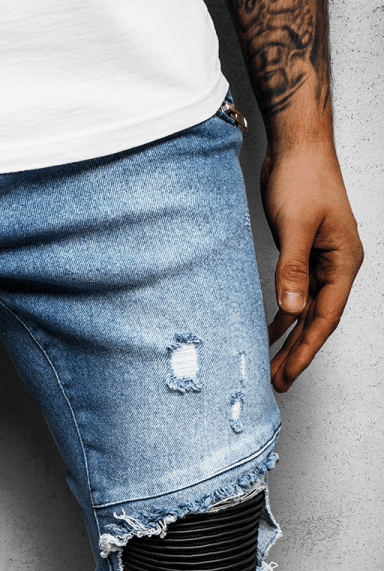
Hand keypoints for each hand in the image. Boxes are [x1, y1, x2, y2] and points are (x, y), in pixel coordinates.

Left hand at [261, 142, 362, 392]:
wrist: (298, 144)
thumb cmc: (302, 178)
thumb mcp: (295, 226)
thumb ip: (292, 270)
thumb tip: (292, 310)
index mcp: (344, 261)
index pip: (326, 317)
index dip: (306, 350)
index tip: (288, 375)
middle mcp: (337, 265)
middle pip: (318, 320)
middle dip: (297, 353)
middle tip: (277, 383)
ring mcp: (322, 260)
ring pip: (307, 310)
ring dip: (290, 338)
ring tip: (271, 366)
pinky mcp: (305, 254)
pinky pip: (297, 293)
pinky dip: (285, 314)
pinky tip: (271, 330)